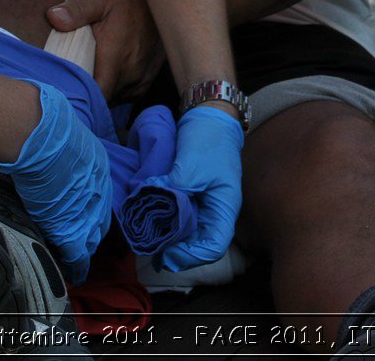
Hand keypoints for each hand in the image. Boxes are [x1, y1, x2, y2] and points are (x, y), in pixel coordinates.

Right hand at [0, 81, 112, 283]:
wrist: (37, 132)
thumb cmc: (41, 126)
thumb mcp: (59, 136)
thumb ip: (57, 148)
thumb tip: (40, 140)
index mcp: (98, 165)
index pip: (98, 196)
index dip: (89, 208)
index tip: (80, 217)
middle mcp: (99, 189)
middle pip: (99, 220)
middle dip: (89, 233)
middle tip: (78, 245)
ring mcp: (88, 209)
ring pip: (89, 239)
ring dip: (81, 250)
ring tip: (72, 262)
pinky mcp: (72, 228)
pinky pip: (77, 254)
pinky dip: (74, 266)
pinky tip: (71, 273)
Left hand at [47, 0, 164, 101]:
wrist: (160, 3)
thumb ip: (77, 9)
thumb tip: (53, 17)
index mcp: (116, 58)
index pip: (95, 95)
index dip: (78, 96)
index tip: (62, 87)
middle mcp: (131, 75)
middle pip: (101, 100)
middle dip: (84, 94)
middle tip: (67, 79)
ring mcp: (141, 80)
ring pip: (113, 99)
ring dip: (99, 92)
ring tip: (85, 76)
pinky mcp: (146, 81)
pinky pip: (124, 95)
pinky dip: (112, 90)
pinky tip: (103, 75)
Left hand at [148, 106, 243, 270]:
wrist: (209, 117)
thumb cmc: (208, 140)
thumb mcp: (192, 164)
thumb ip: (174, 187)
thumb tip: (152, 198)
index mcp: (225, 207)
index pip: (214, 246)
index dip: (191, 256)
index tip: (166, 253)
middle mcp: (217, 211)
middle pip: (200, 245)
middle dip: (177, 252)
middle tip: (151, 251)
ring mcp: (205, 205)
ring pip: (190, 234)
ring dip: (171, 240)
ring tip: (149, 242)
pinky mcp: (193, 197)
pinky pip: (182, 219)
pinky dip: (168, 224)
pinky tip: (152, 225)